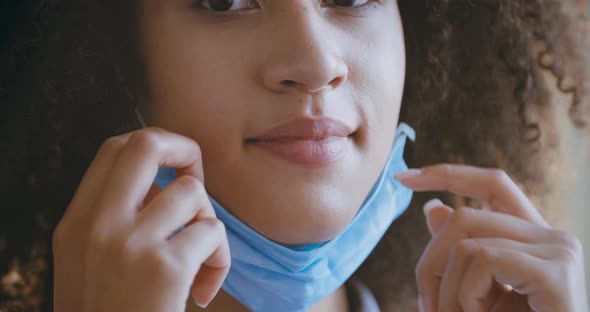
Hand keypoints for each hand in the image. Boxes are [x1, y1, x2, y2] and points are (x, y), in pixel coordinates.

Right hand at [52, 127, 229, 311]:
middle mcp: (96, 226)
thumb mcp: (90, 263)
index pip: (114, 148)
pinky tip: (201, 291)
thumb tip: (167, 183)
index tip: (174, 171)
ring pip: (192, 192)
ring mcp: (128, 244)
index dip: (155, 146)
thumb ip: (115, 221)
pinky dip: (220, 259)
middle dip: (185, 151)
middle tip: (197, 179)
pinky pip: (213, 232)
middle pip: (147, 144)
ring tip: (200, 259)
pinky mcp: (164, 268)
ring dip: (208, 222)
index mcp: (76, 223)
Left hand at [395, 164, 588, 311]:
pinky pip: (483, 260)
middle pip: (463, 217)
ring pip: (465, 240)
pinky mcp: (556, 270)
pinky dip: (465, 295)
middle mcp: (551, 237)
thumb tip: (432, 208)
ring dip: (445, 290)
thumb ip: (458, 253)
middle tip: (427, 307)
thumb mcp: (475, 294)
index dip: (448, 173)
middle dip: (430, 262)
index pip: (492, 185)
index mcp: (532, 239)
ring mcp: (558, 250)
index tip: (403, 177)